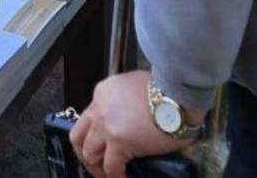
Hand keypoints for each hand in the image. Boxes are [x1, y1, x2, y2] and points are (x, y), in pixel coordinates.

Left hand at [69, 71, 197, 177]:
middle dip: (86, 154)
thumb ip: (126, 102)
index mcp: (103, 92)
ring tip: (109, 175)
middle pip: (79, 136)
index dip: (93, 136)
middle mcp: (99, 107)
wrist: (178, 94)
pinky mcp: (119, 141)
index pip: (88, 118)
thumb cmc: (166, 91)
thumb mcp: (136, 87)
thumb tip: (131, 121)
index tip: (101, 146)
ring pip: (89, 153)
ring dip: (97, 168)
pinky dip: (115, 177)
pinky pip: (111, 167)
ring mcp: (106, 124)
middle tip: (97, 164)